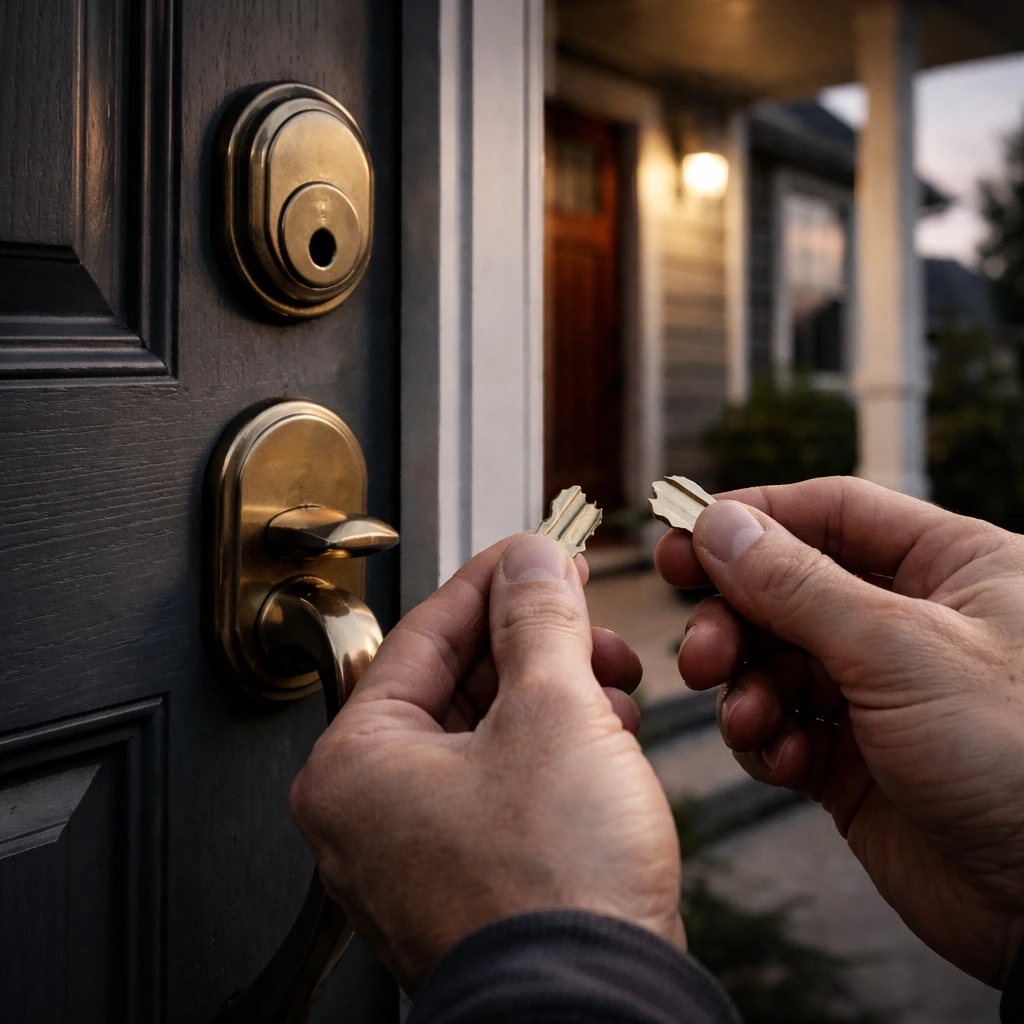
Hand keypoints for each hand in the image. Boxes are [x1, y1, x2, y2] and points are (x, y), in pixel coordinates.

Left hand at [290, 533, 684, 989]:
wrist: (599, 1014)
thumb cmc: (557, 890)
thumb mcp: (554, 712)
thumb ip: (539, 619)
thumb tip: (535, 561)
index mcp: (357, 763)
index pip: (425, 631)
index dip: (495, 578)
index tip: (539, 550)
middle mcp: (371, 810)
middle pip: (458, 680)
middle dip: (538, 642)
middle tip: (584, 611)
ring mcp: (417, 849)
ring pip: (488, 730)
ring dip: (557, 694)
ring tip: (614, 684)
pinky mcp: (468, 876)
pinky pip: (504, 782)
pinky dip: (556, 750)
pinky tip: (609, 738)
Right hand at [654, 476, 1023, 985]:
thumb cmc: (1019, 760)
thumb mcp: (898, 650)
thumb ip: (796, 584)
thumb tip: (718, 525)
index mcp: (951, 567)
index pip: (830, 513)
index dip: (751, 521)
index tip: (682, 538)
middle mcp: (913, 623)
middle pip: (788, 589)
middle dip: (735, 618)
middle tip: (701, 650)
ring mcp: (882, 693)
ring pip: (776, 661)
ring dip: (745, 687)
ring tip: (746, 717)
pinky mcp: (857, 759)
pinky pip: (784, 727)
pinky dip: (766, 739)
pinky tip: (778, 758)